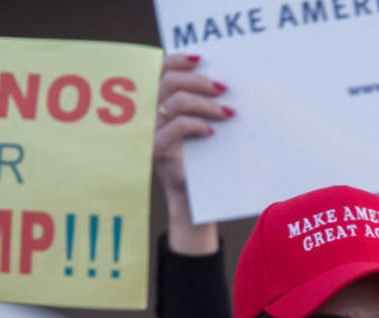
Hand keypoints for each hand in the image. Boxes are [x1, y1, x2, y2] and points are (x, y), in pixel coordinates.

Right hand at [154, 54, 233, 254]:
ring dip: (204, 103)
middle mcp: (151, 114)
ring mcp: (152, 132)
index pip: (161, 70)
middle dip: (198, 80)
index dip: (178, 60)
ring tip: (227, 112)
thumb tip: (226, 81)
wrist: (195, 197)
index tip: (201, 59)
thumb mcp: (205, 126)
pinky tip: (211, 132)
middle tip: (223, 88)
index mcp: (160, 102)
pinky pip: (175, 128)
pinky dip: (195, 125)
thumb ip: (207, 104)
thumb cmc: (203, 159)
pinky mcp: (157, 150)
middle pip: (167, 81)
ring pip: (174, 102)